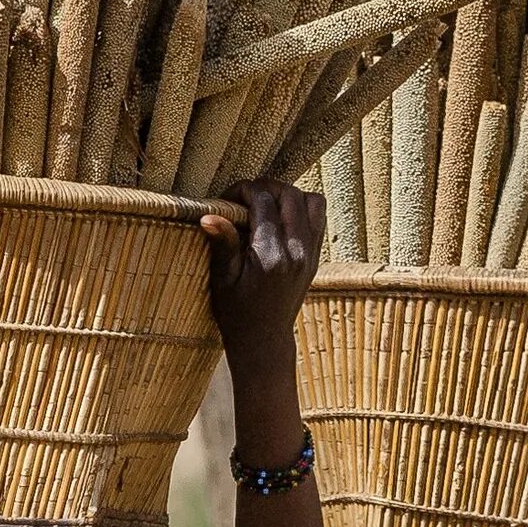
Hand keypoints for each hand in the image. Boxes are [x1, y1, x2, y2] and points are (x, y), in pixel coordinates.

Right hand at [205, 175, 324, 356]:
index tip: (227, 198)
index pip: (263, 202)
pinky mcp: (316, 257)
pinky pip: (318, 218)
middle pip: (290, 195)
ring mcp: (311, 254)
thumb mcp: (222, 280)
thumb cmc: (237, 312)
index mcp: (271, 256)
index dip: (242, 191)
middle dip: (266, 187)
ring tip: (266, 203)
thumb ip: (222, 244)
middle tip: (245, 196)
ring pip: (312, 202)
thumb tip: (209, 215)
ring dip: (289, 195)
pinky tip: (280, 217)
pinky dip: (301, 208)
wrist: (265, 339)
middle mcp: (297, 252)